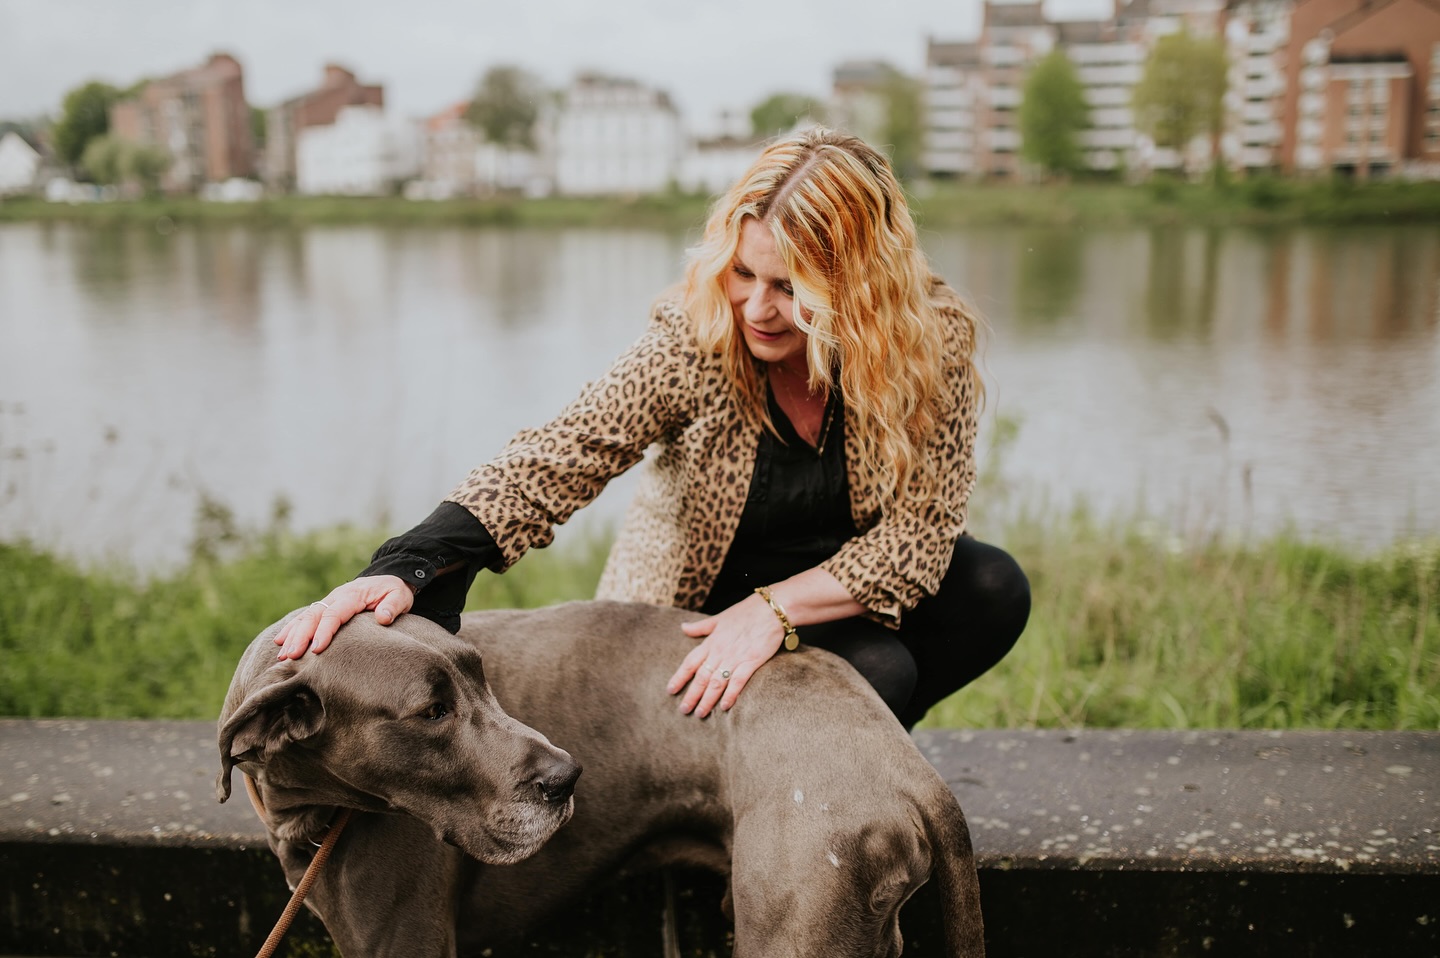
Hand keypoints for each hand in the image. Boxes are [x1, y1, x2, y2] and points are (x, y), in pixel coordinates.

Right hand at [273, 575, 414, 658]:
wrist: (388, 579)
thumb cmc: (394, 591)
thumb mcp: (400, 596)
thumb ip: (392, 606)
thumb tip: (383, 617)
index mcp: (353, 595)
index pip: (334, 614)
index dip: (324, 631)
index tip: (317, 650)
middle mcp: (336, 597)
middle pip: (314, 616)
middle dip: (301, 636)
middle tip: (291, 656)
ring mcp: (329, 601)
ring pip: (306, 617)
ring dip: (292, 635)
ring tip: (282, 655)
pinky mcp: (325, 607)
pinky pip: (305, 617)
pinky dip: (292, 628)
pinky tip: (280, 641)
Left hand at [666, 594, 783, 717]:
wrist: (771, 609)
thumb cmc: (746, 612)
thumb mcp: (719, 618)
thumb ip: (701, 627)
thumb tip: (683, 627)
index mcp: (711, 642)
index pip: (690, 662)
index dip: (679, 677)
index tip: (670, 690)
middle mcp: (720, 651)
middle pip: (701, 677)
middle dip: (691, 695)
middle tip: (684, 710)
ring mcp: (735, 657)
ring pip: (716, 682)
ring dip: (707, 699)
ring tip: (700, 713)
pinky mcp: (751, 661)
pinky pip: (738, 681)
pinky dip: (730, 694)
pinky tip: (724, 706)